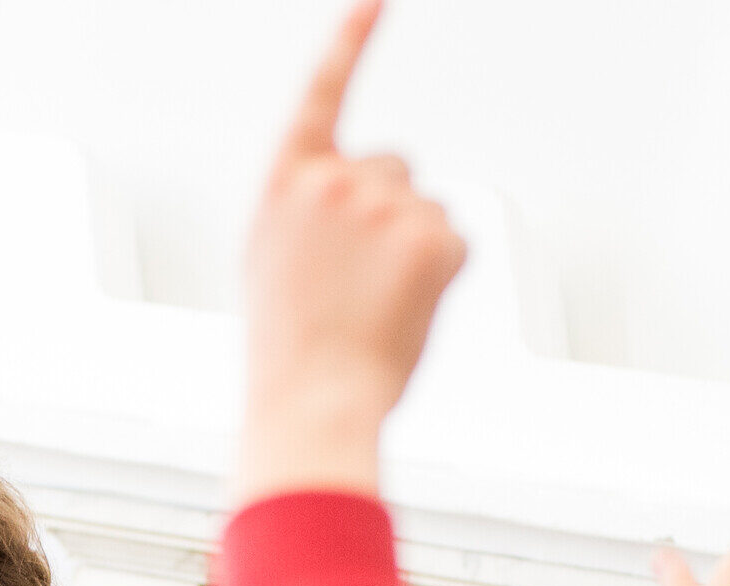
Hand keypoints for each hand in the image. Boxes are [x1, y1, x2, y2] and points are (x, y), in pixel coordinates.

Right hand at [238, 0, 465, 502]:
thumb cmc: (291, 352)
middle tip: (361, 279)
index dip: (352, 40)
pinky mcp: (431, 236)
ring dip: (416, 245)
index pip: (323, 92)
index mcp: (284, 186)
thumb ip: (310, 214)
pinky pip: (457, 240)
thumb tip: (363, 203)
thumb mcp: (273, 266)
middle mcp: (332, 181)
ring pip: (427, 206)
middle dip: (391, 209)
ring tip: (376, 303)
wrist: (313, 401)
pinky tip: (408, 308)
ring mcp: (384, 205)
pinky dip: (444, 275)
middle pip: (394, 164)